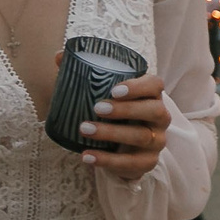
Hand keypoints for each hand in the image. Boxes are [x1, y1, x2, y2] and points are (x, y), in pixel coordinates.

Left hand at [68, 63, 170, 181]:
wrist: (119, 149)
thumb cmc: (112, 114)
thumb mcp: (100, 94)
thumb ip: (82, 74)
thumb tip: (58, 56)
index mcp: (151, 95)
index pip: (155, 85)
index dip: (139, 86)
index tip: (115, 90)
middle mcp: (160, 117)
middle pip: (154, 110)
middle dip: (126, 109)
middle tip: (97, 108)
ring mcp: (157, 140)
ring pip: (142, 136)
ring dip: (112, 133)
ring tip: (84, 129)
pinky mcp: (148, 162)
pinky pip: (132, 163)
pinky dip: (108, 161)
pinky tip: (87, 156)